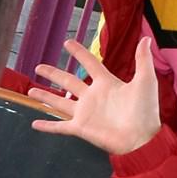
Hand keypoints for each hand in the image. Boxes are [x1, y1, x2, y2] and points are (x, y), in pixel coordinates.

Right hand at [27, 37, 162, 156]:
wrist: (141, 139)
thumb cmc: (145, 111)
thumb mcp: (146, 81)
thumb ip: (143, 60)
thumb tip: (145, 38)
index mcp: (107, 83)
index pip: (90, 63)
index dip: (79, 53)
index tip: (67, 43)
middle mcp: (93, 96)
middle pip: (68, 81)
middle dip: (53, 74)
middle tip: (39, 67)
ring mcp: (85, 113)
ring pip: (59, 102)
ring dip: (45, 96)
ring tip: (30, 91)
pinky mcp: (81, 128)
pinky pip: (60, 126)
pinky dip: (47, 126)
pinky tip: (35, 123)